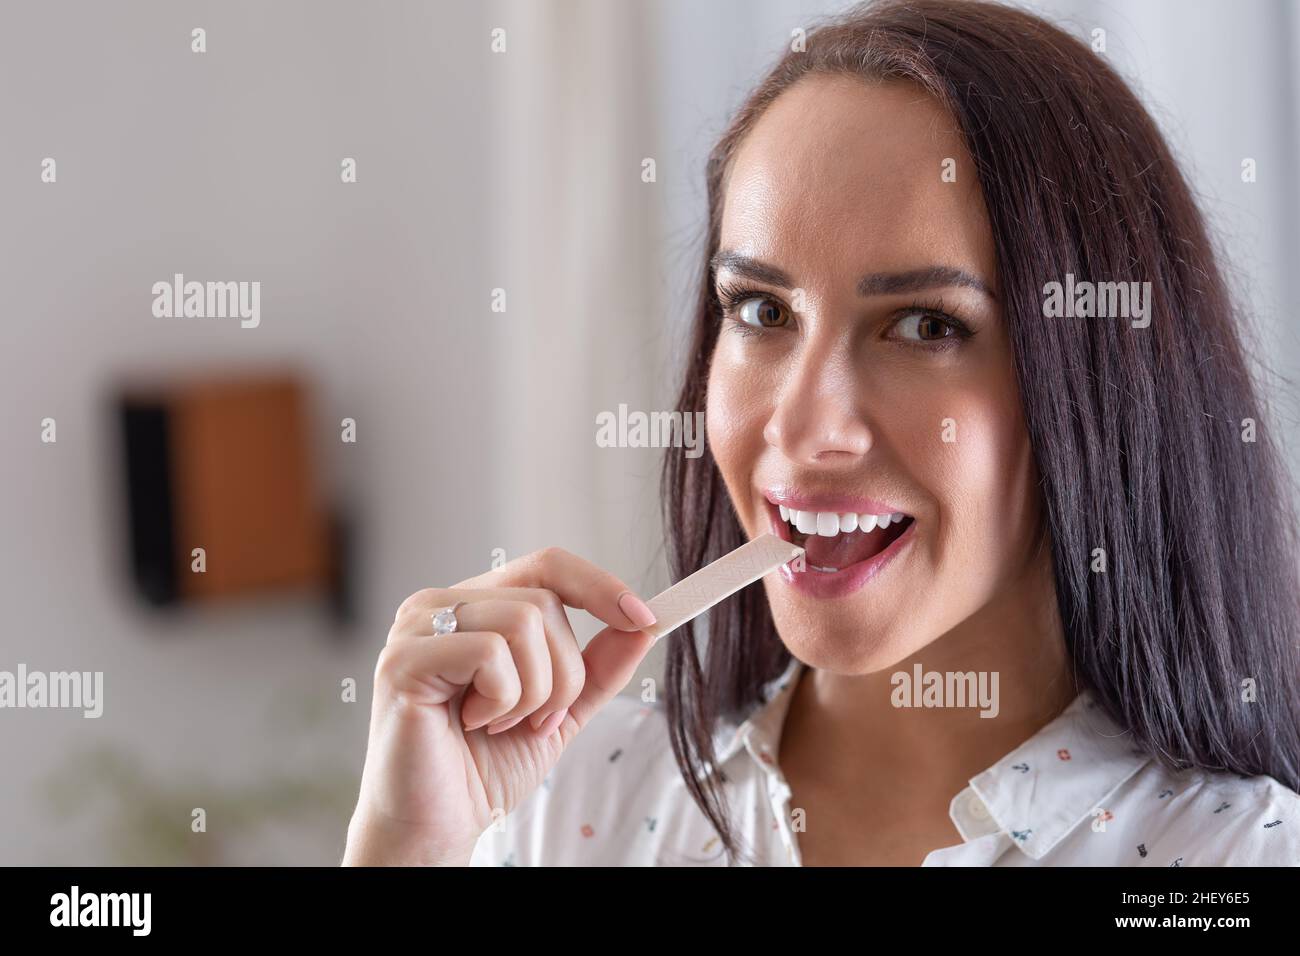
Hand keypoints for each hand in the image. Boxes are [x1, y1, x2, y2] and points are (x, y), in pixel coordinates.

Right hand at [342, 547, 657, 864]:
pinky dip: (502, 699)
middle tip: (537, 720)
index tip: (646, 618)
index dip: (601, 586)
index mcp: (475, 606)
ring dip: (535, 691)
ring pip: (524, 621)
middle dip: (564, 673)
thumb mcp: (560, 709)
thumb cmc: (484, 766)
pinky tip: (473, 723)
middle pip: (545, 601)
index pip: (548, 565)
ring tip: (501, 724)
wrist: (437, 826)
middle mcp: (440, 604)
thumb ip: (598, 666)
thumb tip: (645, 623)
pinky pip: (490, 652)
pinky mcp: (403, 659)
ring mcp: (416, 626)